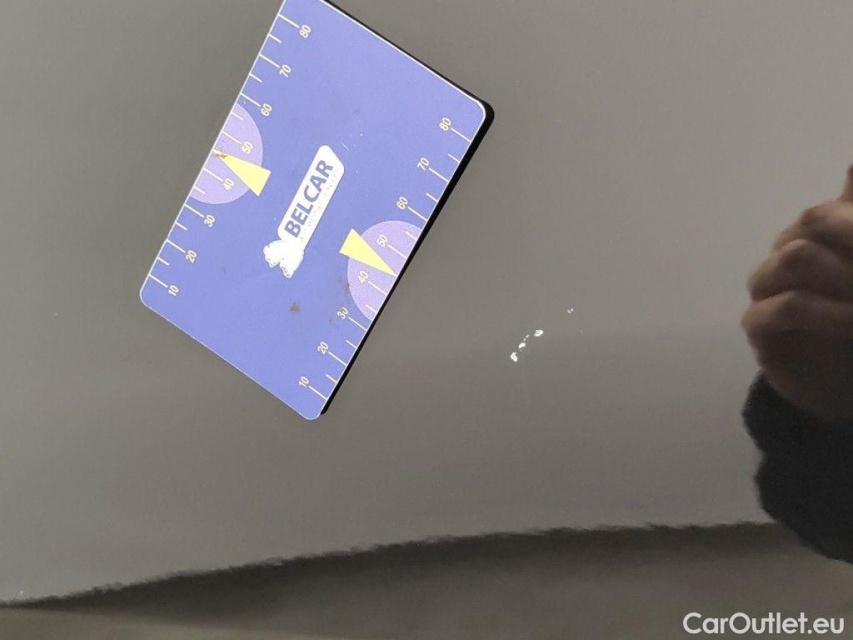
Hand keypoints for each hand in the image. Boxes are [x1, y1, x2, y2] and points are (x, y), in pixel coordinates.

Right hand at [742, 165, 852, 425]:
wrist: (838, 381)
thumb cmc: (852, 323)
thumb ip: (851, 215)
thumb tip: (851, 164)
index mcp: (811, 233)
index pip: (827, 207)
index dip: (850, 217)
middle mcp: (785, 253)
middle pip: (810, 220)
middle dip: (852, 236)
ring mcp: (766, 287)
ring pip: (795, 256)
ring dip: (843, 276)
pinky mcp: (757, 325)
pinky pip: (784, 306)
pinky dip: (826, 313)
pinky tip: (850, 325)